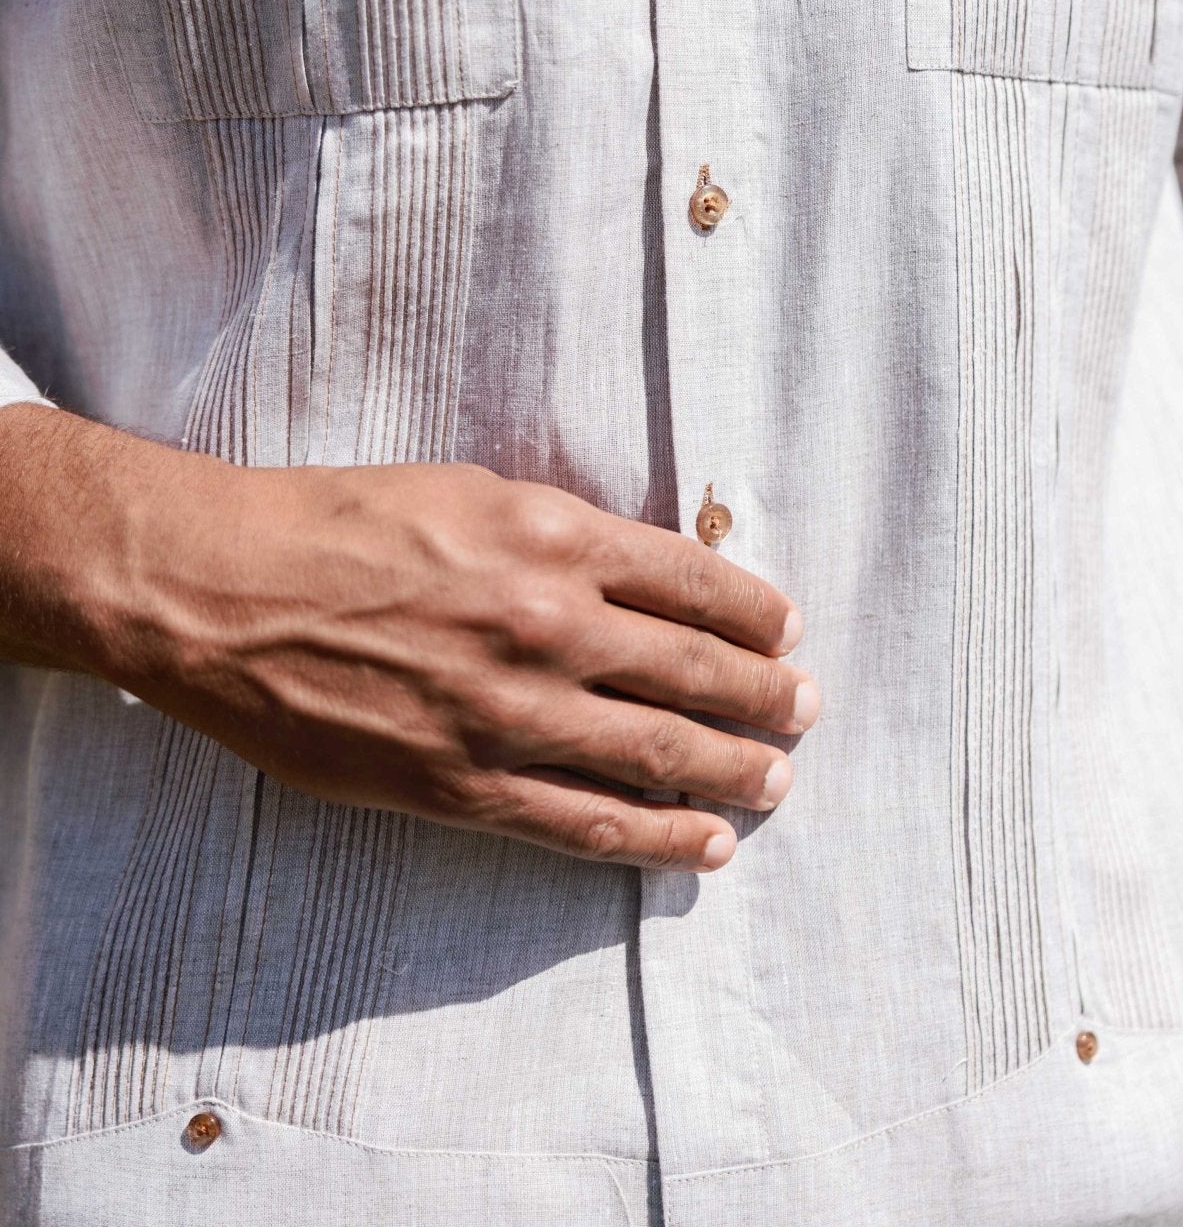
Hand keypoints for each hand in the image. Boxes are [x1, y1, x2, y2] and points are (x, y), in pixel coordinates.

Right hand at [0, 410, 817, 872]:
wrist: (222, 591)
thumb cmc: (338, 523)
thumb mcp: (468, 491)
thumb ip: (562, 533)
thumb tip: (646, 570)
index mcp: (551, 535)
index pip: (694, 578)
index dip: (754, 611)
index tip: (787, 627)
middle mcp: (548, 623)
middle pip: (694, 669)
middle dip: (765, 693)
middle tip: (805, 707)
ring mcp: (509, 712)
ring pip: (656, 753)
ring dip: (732, 769)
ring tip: (776, 777)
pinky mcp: (461, 785)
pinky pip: (583, 824)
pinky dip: (654, 839)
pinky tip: (703, 846)